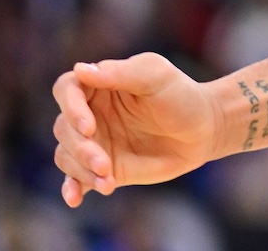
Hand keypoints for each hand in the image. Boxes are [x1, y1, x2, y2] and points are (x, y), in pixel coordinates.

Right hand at [51, 53, 219, 206]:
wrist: (203, 130)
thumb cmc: (181, 96)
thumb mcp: (157, 77)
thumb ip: (120, 73)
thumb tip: (80, 69)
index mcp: (100, 84)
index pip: (66, 89)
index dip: (70, 107)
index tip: (88, 127)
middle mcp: (90, 112)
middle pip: (64, 128)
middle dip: (80, 148)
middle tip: (104, 163)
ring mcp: (94, 141)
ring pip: (66, 155)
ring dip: (80, 170)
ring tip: (107, 179)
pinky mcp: (101, 167)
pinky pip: (75, 179)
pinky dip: (72, 188)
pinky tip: (75, 198)